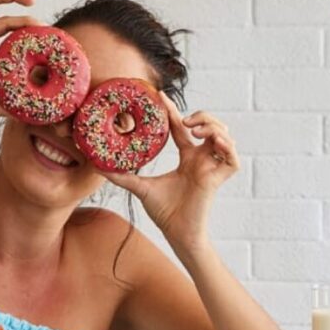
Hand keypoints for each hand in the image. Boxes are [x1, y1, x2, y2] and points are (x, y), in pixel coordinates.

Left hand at [106, 101, 238, 248]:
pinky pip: (232, 159)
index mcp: (187, 159)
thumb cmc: (164, 213)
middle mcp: (202, 160)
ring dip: (213, 128)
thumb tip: (97, 166)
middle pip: (211, 127)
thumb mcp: (140, 187)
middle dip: (202, 117)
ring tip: (195, 131)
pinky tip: (211, 142)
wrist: (176, 232)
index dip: (175, 111)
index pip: (183, 129)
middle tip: (186, 121)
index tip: (161, 97)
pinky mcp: (219, 180)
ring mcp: (212, 169)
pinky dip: (226, 147)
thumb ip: (122, 176)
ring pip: (225, 137)